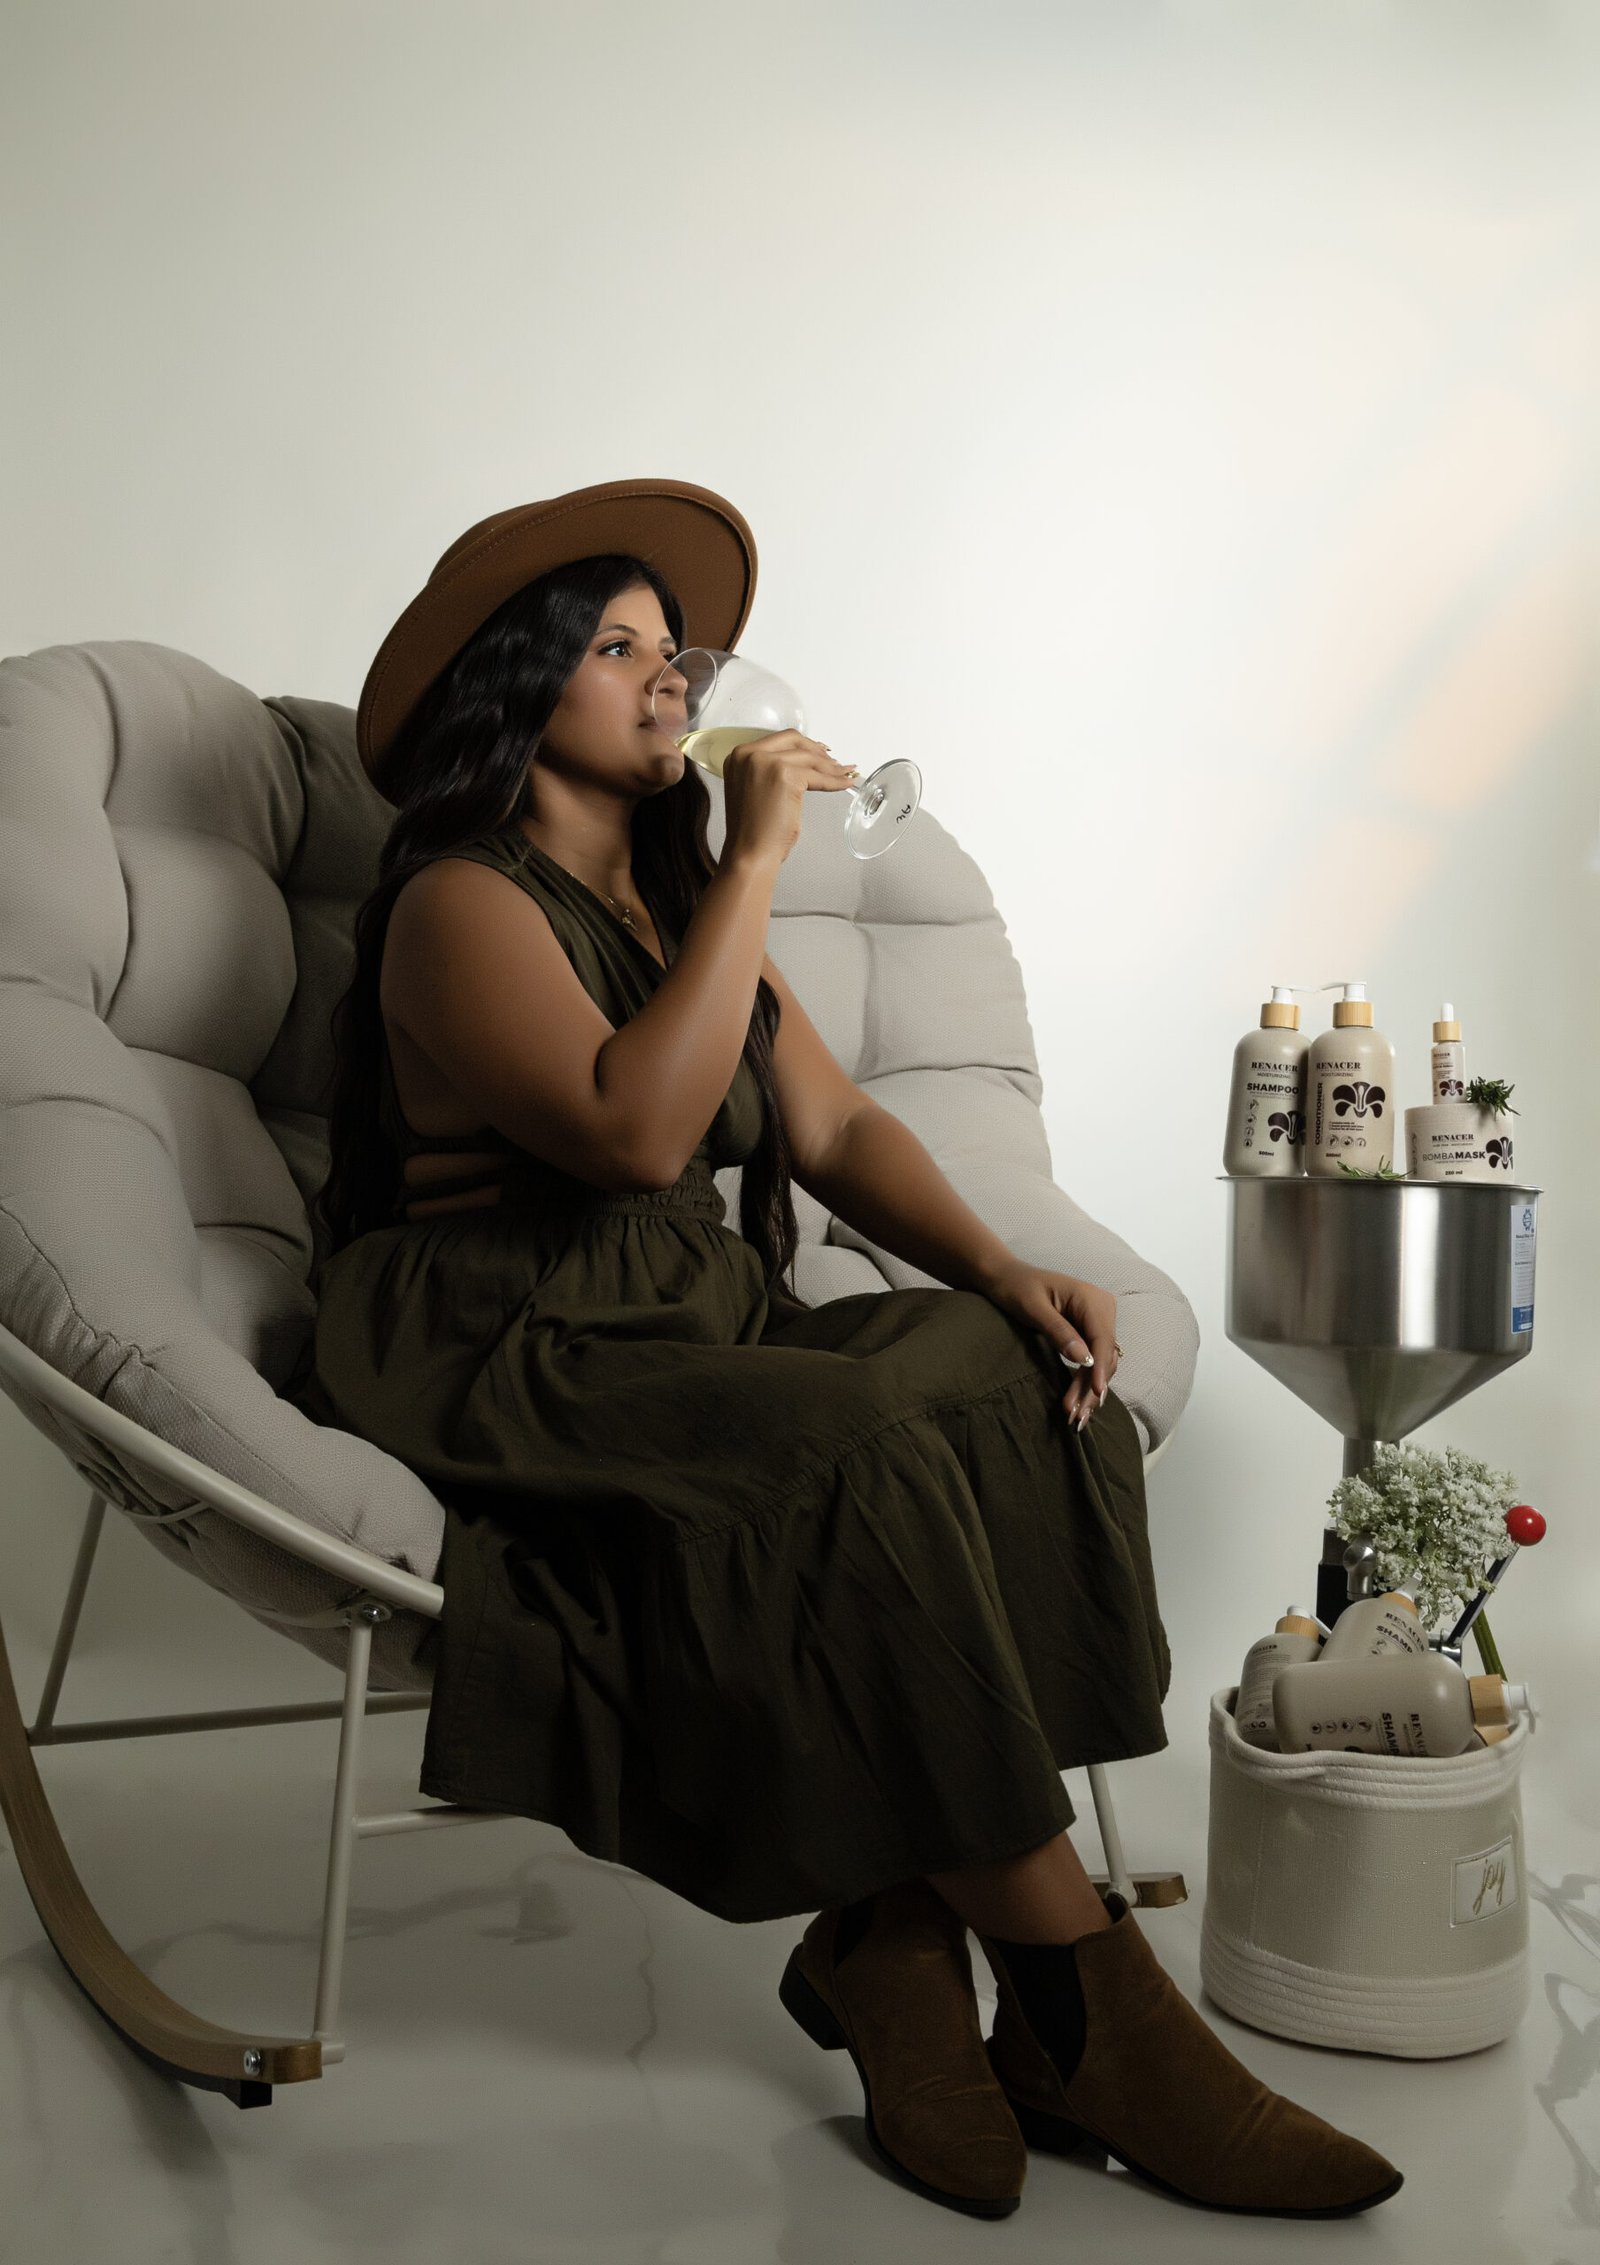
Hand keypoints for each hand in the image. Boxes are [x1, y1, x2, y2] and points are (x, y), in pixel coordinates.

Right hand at [719, 729, 857, 870]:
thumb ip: (769, 771)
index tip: (818, 752)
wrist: (750, 852)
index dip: (802, 746)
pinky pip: (818, 776)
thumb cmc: (753, 831)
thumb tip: (802, 763)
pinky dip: (834, 781)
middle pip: (794, 740)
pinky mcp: (785, 775)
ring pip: (809, 758)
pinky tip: (844, 784)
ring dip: (830, 767)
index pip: (778, 741)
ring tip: (843, 775)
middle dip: (817, 750)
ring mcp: (766, 762)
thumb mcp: (755, 789)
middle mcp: (749, 754)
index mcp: (739, 756)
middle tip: (834, 762)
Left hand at [979, 1259, 1119, 1429]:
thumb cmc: (1016, 1287)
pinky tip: (1078, 1402)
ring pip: (1101, 1362)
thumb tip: (1083, 1359)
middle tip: (1076, 1415)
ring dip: (1089, 1389)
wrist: (1006, 1278)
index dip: (1100, 1367)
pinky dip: (1086, 1381)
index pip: (1102, 1338)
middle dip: (1092, 1386)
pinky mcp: (1089, 1332)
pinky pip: (1093, 1359)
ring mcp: (1098, 1321)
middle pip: (1104, 1355)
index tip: (1096, 1391)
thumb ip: (1058, 1331)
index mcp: (1090, 1298)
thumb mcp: (1033, 1308)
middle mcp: (1101, 1308)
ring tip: (1076, 1416)